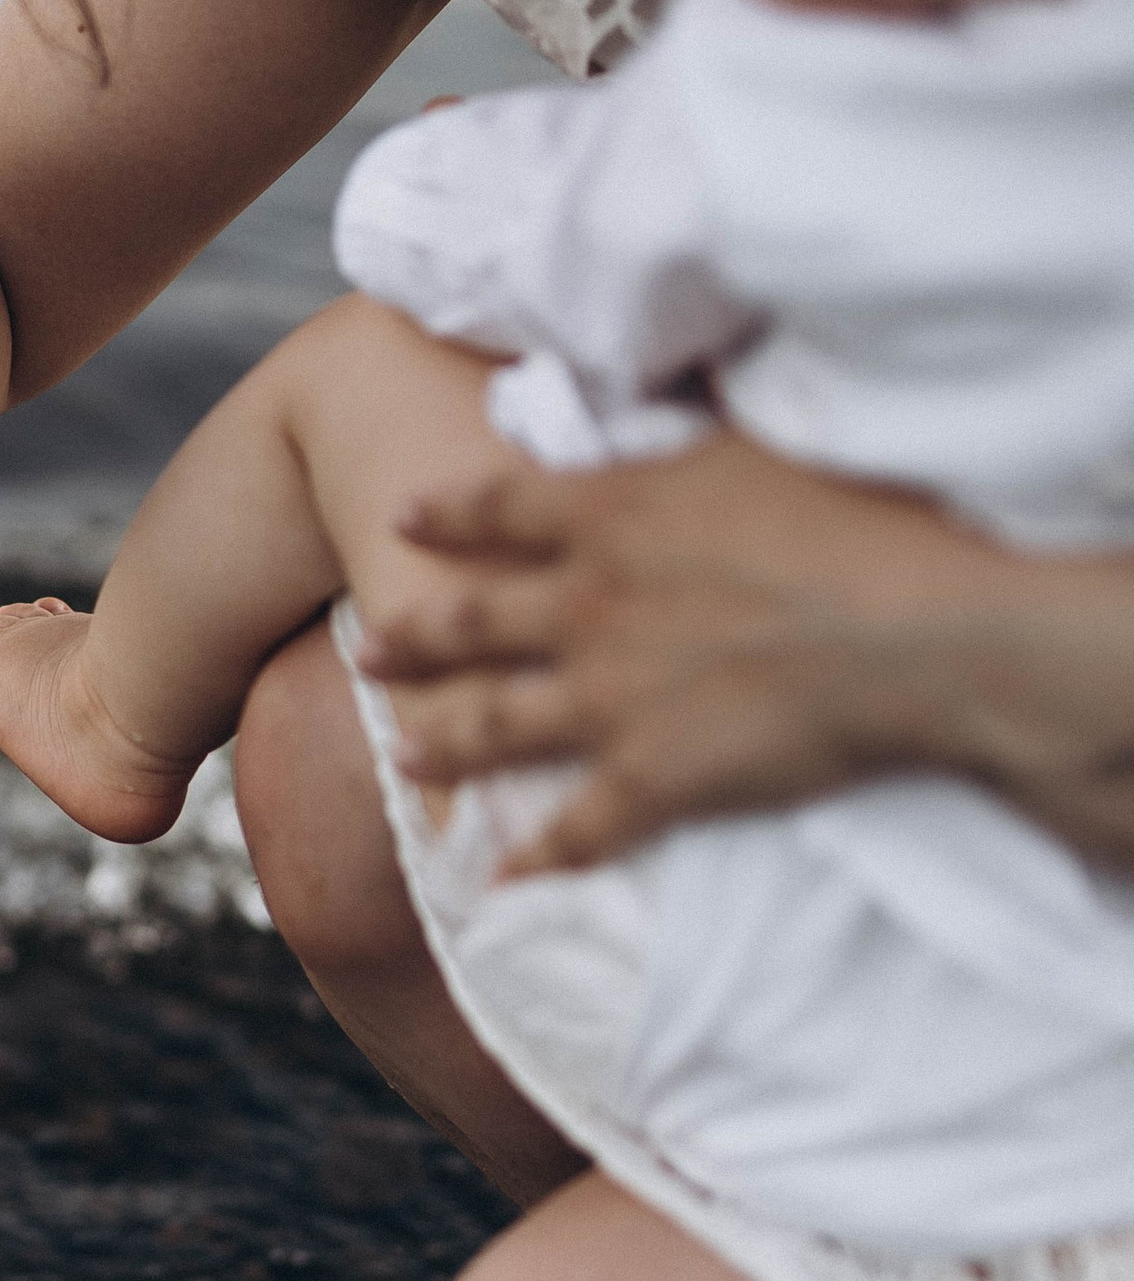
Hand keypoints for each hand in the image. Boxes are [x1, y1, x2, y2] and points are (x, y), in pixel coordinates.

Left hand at [356, 432, 992, 874]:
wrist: (915, 630)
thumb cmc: (861, 519)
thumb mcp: (753, 445)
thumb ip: (683, 444)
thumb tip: (662, 402)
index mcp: (613, 515)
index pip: (501, 508)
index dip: (448, 514)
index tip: (404, 520)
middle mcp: (587, 605)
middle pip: (470, 622)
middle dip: (410, 638)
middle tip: (366, 650)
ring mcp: (609, 699)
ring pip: (492, 727)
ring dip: (439, 744)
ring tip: (401, 755)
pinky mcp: (650, 779)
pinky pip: (574, 829)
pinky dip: (533, 858)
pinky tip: (500, 878)